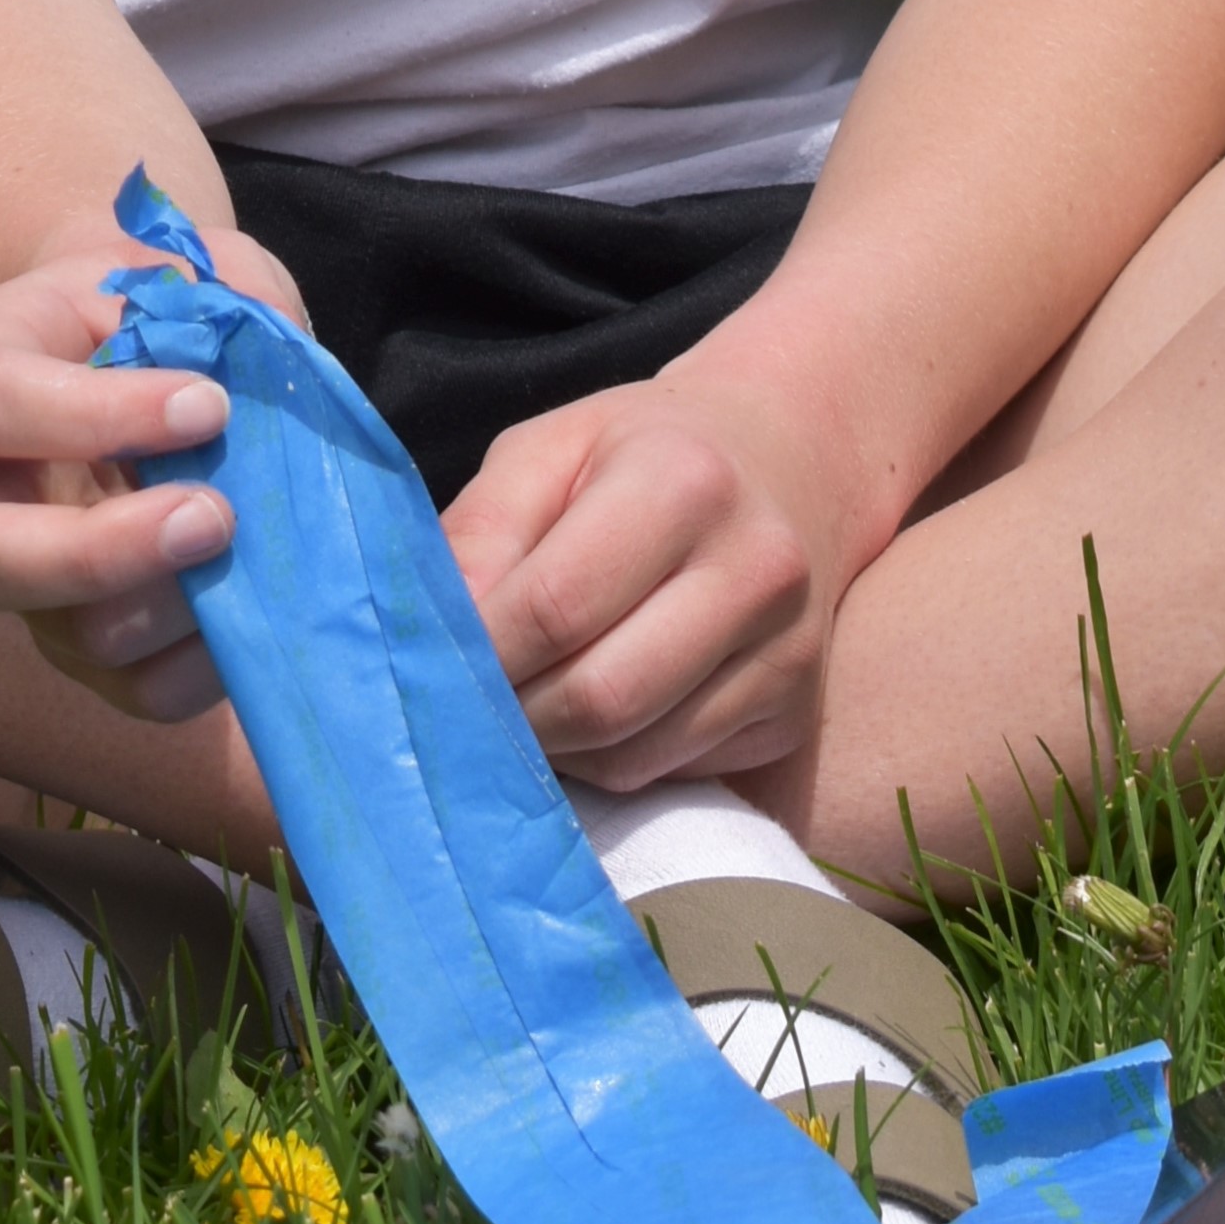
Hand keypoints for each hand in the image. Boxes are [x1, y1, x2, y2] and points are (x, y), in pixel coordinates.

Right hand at [0, 223, 303, 721]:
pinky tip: (253, 607)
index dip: (95, 416)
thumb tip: (272, 365)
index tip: (210, 404)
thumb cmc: (167, 301)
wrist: (156, 349)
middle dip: (94, 555)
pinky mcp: (86, 641)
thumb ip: (226, 294)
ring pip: (63, 637)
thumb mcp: (189, 265)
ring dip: (175, 606)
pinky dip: (203, 666)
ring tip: (246, 546)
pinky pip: (132, 691)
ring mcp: (26, 577)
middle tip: (214, 515)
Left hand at [439, 363, 852, 789]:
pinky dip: (609, 762)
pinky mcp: (796, 713)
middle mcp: (756, 568)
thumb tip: (431, 636)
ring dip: (555, 753)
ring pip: (634, 756)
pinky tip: (587, 718)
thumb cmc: (639, 452)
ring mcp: (788, 651)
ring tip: (521, 709)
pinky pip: (674, 772)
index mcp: (683, 481)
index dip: (479, 654)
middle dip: (512, 720)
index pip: (555, 606)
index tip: (428, 666)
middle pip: (600, 698)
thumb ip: (480, 530)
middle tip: (462, 709)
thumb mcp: (546, 450)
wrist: (785, 460)